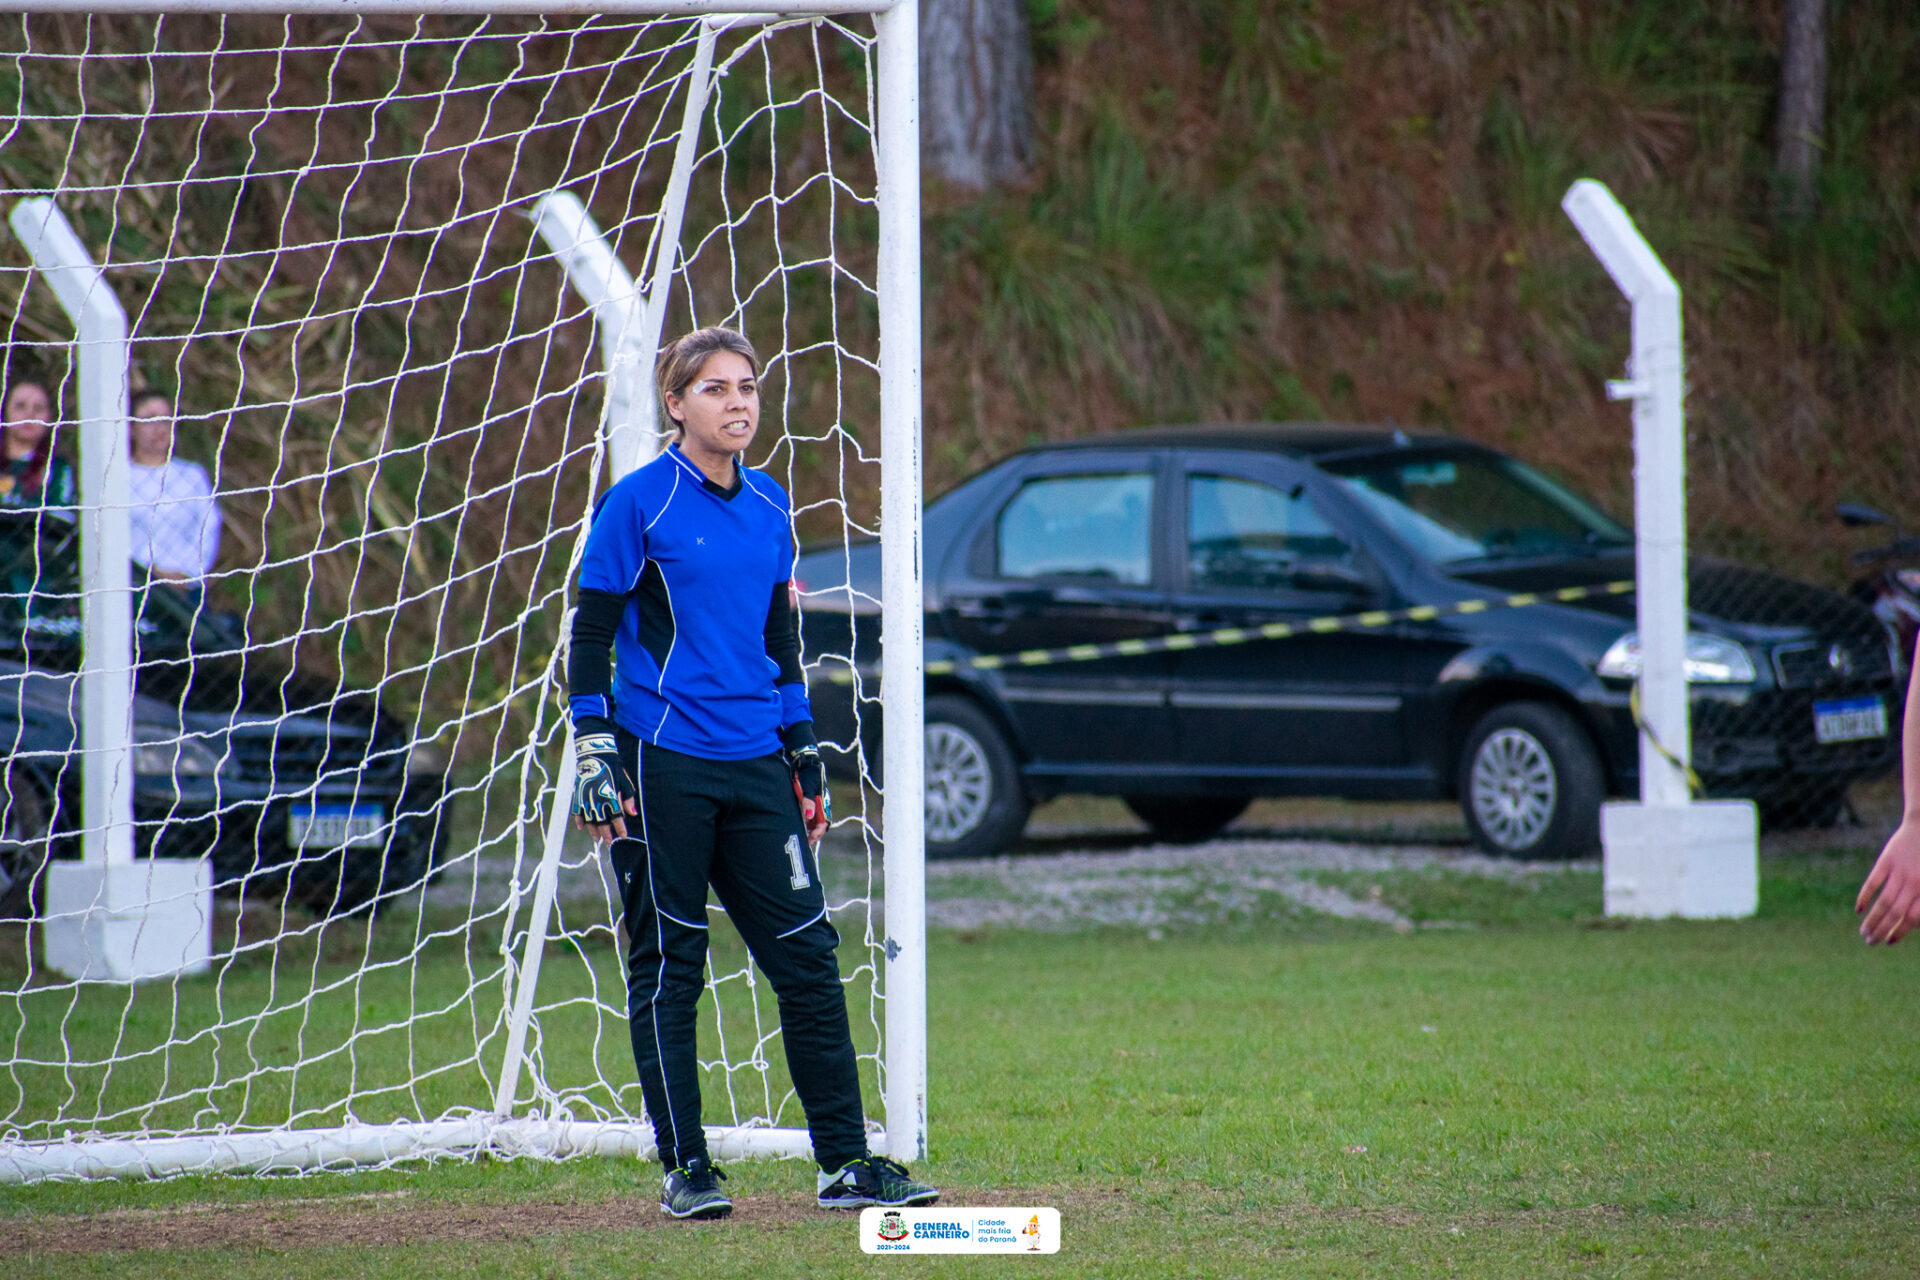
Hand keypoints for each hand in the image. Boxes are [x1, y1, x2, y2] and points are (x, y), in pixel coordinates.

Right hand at [572, 727, 636, 842]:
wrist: (595, 752)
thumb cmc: (613, 766)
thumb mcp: (624, 780)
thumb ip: (628, 798)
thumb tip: (633, 813)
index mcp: (611, 796)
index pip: (617, 817)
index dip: (620, 828)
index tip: (624, 836)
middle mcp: (597, 799)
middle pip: (602, 822)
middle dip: (606, 834)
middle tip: (610, 842)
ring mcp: (586, 797)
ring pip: (589, 820)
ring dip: (593, 830)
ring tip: (597, 838)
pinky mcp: (578, 794)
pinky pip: (577, 811)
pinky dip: (579, 820)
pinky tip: (582, 827)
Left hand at [785, 742, 829, 847]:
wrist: (805, 762)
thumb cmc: (808, 774)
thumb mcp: (807, 787)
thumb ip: (808, 801)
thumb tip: (808, 816)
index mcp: (823, 803)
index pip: (824, 823)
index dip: (818, 833)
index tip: (810, 838)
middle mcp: (822, 805)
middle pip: (821, 825)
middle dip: (815, 835)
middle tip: (806, 842)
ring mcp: (817, 803)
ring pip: (816, 821)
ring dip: (811, 830)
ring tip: (802, 837)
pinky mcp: (810, 801)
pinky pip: (811, 816)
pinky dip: (807, 823)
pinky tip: (800, 826)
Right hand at [1858, 821, 1919, 944]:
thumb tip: (1911, 920)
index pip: (1912, 918)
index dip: (1900, 932)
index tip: (1889, 941)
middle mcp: (1914, 883)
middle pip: (1896, 914)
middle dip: (1883, 931)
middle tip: (1871, 942)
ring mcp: (1899, 872)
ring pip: (1883, 903)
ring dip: (1873, 920)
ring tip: (1863, 933)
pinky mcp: (1886, 861)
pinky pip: (1873, 883)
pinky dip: (1865, 897)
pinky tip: (1859, 910)